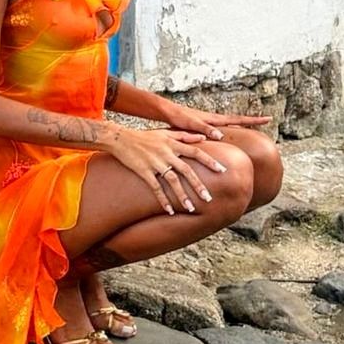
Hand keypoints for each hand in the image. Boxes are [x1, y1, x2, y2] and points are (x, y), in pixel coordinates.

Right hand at [109, 127, 228, 215]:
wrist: (120, 138)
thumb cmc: (144, 137)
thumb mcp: (165, 133)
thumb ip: (185, 136)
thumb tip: (204, 138)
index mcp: (173, 144)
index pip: (196, 152)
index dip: (209, 161)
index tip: (222, 170)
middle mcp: (166, 153)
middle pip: (186, 170)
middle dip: (198, 185)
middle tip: (209, 198)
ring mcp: (155, 163)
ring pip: (172, 181)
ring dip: (182, 195)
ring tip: (190, 208)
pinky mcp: (144, 171)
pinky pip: (155, 187)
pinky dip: (162, 199)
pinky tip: (169, 210)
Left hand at [160, 101, 271, 139]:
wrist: (166, 112)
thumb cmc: (177, 117)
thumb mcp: (191, 124)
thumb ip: (205, 129)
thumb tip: (221, 136)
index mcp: (214, 119)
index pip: (238, 119)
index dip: (253, 120)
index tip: (268, 118)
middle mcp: (214, 119)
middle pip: (238, 120)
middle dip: (252, 121)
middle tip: (267, 120)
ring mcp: (209, 122)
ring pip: (229, 124)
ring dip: (241, 125)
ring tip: (253, 128)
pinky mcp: (203, 126)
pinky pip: (220, 129)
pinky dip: (228, 131)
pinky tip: (228, 138)